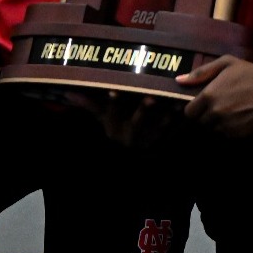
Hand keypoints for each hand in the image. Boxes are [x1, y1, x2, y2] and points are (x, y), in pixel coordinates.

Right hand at [54, 89, 178, 146]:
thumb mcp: (102, 119)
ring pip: (158, 127)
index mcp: (114, 126)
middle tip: (151, 97)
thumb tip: (68, 92)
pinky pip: (173, 132)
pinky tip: (184, 110)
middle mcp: (130, 134)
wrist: (131, 160)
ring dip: (166, 115)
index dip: (114, 103)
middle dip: (143, 110)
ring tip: (174, 102)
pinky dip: (179, 122)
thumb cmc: (115, 131)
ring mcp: (147, 139)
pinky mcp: (163, 140)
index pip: (112, 113)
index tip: (115, 92)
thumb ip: (89, 105)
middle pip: (137, 121)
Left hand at [179, 54, 252, 137]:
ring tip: (230, 111)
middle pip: (201, 122)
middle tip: (218, 106)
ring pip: (214, 129)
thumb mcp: (225, 64)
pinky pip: (227, 135)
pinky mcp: (239, 133)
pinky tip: (239, 117)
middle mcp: (215, 113)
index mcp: (209, 96)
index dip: (195, 108)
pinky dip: (230, 128)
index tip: (202, 104)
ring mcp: (227, 125)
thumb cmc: (249, 72)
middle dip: (206, 115)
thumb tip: (179, 80)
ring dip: (218, 123)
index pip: (189, 112)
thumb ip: (201, 73)